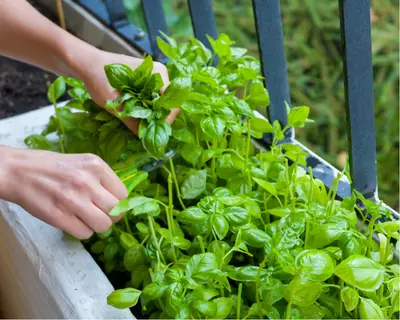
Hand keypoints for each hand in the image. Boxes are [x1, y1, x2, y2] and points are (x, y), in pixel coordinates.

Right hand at [0, 146, 127, 238]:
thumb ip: (102, 179)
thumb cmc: (53, 167)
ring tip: (87, 218)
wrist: (19, 171)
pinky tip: (73, 221)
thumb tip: (120, 200)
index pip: (123, 194)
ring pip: (103, 226)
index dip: (119, 203)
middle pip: (116, 212)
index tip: (110, 204)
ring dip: (97, 226)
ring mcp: (73, 200)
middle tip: (101, 214)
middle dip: (111, 217)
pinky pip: (85, 234)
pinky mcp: (59, 217)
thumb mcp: (83, 163)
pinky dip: (82, 231)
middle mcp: (87, 182)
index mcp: (96, 166)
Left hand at [74, 49, 179, 133]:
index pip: (171, 104)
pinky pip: (153, 100)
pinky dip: (146, 110)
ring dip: (150, 115)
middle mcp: (160, 74)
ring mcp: (154, 78)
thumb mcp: (113, 102)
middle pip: (168, 104)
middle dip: (157, 119)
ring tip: (137, 122)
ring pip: (160, 104)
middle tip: (142, 130)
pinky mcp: (147, 83)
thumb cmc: (98, 77)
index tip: (149, 130)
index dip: (163, 121)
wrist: (85, 63)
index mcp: (157, 73)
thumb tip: (144, 139)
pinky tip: (134, 115)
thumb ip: (131, 120)